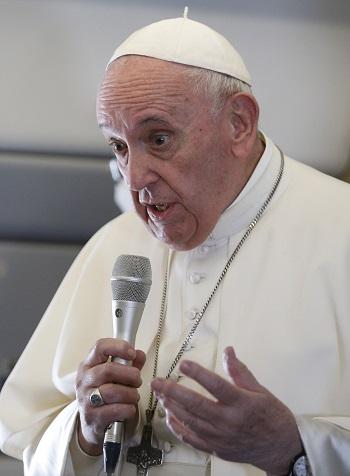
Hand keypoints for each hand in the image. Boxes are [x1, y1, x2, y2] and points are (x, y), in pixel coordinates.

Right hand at [75, 338, 145, 454]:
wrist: (92, 423)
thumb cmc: (105, 393)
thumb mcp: (115, 375)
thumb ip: (129, 364)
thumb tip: (140, 354)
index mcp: (89, 365)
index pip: (100, 347)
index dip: (119, 347)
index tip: (132, 353)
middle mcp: (84, 380)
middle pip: (108, 370)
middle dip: (130, 374)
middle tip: (138, 380)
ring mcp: (86, 399)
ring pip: (112, 391)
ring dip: (130, 393)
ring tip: (134, 396)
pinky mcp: (92, 417)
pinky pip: (115, 410)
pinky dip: (128, 409)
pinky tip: (129, 408)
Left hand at [151, 346, 301, 474]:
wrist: (281, 449)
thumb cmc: (272, 417)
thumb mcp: (260, 390)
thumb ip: (239, 371)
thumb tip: (228, 350)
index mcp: (242, 403)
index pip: (216, 385)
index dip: (198, 374)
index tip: (183, 363)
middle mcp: (229, 422)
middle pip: (196, 405)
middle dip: (173, 392)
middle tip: (157, 382)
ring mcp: (221, 438)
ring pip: (190, 422)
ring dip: (172, 407)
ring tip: (160, 395)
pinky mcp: (217, 449)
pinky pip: (192, 439)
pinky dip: (178, 428)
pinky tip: (169, 417)